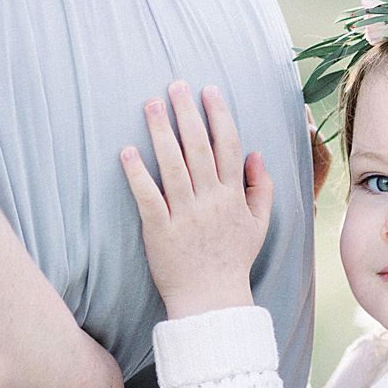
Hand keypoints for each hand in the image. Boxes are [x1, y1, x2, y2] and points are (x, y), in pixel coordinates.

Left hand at [119, 80, 273, 317]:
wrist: (212, 301)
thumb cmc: (233, 261)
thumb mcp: (259, 224)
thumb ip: (261, 187)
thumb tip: (256, 154)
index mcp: (233, 196)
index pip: (228, 146)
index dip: (218, 115)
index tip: (208, 90)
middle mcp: (210, 200)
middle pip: (199, 148)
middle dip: (187, 113)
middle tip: (174, 85)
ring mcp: (184, 215)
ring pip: (173, 166)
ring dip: (161, 133)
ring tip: (150, 105)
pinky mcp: (159, 230)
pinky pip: (148, 196)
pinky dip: (137, 174)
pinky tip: (126, 151)